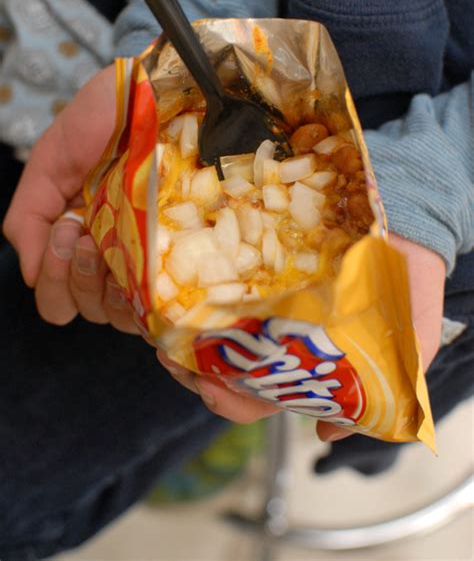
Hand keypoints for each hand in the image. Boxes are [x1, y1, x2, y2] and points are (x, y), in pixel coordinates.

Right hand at [3, 65, 137, 333]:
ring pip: (120, 313)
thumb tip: (30, 276)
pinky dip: (144, 299)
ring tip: (108, 238)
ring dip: (104, 284)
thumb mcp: (48, 166)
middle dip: (75, 277)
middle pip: (87, 310)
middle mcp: (112, 255)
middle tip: (83, 229)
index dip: (55, 282)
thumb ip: (25, 220)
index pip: (59, 299)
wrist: (150, 90)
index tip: (66, 230)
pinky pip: (162, 301)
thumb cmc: (100, 122)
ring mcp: (148, 255)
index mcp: (78, 241)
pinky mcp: (182, 248)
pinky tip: (141, 266)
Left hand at [158, 233, 444, 435]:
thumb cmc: (405, 279)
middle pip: (223, 365)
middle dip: (191, 369)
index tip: (209, 386)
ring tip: (159, 325)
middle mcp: (277, 333)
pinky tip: (171, 287)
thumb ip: (384, 386)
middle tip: (168, 355)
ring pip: (211, 326)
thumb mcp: (409, 339)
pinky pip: (214, 278)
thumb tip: (325, 433)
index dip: (229, 399)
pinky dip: (190, 287)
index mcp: (304, 361)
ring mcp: (260, 297)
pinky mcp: (252, 259)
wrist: (406, 215)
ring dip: (181, 332)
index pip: (258, 395)